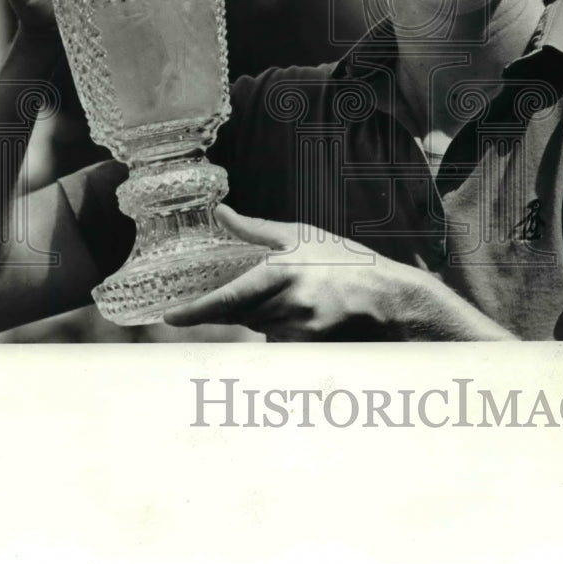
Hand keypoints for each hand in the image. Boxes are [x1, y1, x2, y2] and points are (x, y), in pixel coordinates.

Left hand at [164, 204, 435, 340]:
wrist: (392, 300)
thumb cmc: (348, 263)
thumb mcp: (303, 236)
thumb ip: (256, 230)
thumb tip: (220, 213)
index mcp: (282, 273)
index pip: (228, 297)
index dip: (196, 310)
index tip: (170, 316)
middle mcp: (289, 306)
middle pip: (240, 316)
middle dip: (231, 307)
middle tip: (243, 294)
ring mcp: (300, 332)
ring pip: (260, 329)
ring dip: (262, 317)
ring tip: (295, 298)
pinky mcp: (310, 350)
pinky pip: (280, 343)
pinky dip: (282, 331)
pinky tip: (306, 316)